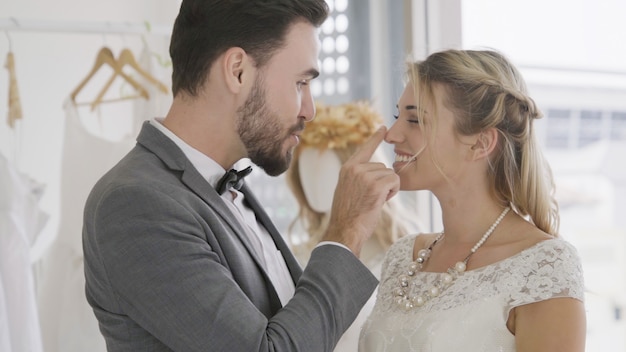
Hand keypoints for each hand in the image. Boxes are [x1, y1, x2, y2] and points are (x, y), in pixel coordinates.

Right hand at [322, 126, 399, 255]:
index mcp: (347, 168)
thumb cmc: (348, 215)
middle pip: (382, 166)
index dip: (375, 138)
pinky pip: (395, 180)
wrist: (345, 230)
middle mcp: (355, 169)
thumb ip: (358, 177)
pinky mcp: (376, 186)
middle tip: (371, 197)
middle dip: (383, 181)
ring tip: (374, 201)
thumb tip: (374, 171)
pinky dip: (393, 191)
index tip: (383, 128)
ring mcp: (365, 176)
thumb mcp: (347, 189)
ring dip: (388, 188)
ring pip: (390, 174)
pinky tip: (382, 201)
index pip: (365, 149)